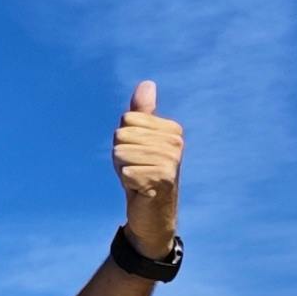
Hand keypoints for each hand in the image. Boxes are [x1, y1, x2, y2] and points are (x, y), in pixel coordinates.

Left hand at [112, 79, 183, 246]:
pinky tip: (140, 189)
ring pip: (121, 153)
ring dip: (123, 169)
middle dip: (121, 155)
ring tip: (138, 178)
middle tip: (136, 169)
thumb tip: (147, 84)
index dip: (123, 139)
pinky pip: (126, 172)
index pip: (127, 119)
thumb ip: (142, 113)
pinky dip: (127, 182)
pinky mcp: (162, 179)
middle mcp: (175, 143)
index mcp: (171, 130)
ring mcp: (170, 161)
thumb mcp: (139, 140)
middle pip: (121, 135)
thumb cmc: (143, 172)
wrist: (153, 212)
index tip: (137, 155)